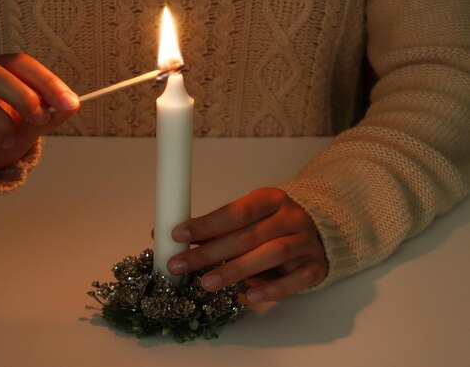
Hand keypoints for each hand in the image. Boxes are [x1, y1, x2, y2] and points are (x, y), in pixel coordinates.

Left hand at [167, 188, 327, 302]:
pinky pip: (296, 280)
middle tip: (179, 265)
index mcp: (270, 199)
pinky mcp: (316, 267)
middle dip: (209, 252)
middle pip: (247, 236)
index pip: (235, 211)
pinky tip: (248, 297)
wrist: (323, 227)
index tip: (177, 235)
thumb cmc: (274, 223)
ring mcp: (306, 242)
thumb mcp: (249, 218)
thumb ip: (217, 228)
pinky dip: (272, 289)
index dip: (206, 224)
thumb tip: (173, 236)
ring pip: (270, 255)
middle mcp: (290, 218)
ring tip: (206, 283)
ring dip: (235, 270)